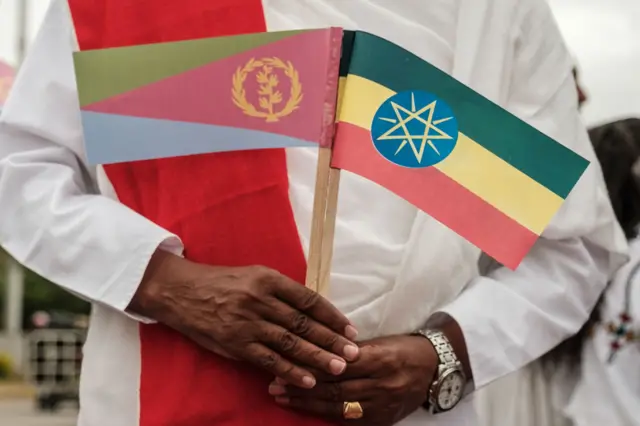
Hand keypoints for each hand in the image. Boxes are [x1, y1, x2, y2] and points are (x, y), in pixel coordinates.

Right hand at [129, 250, 359, 388]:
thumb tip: (313, 310)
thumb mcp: (254, 275)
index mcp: (268, 279)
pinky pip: (268, 360)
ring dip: (317, 357)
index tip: (350, 329)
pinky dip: (290, 371)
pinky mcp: (236, 344)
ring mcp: (248, 323)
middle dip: (331, 339)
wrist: (182, 292)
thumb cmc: (222, 282)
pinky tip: (308, 380)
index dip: (332, 315)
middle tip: (354, 352)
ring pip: (290, 343)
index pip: (309, 299)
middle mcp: (260, 300)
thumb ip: (281, 291)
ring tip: (339, 368)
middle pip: (304, 323)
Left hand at [268, 335, 436, 424]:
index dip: (310, 366)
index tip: (285, 364)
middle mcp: (382, 385)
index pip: (338, 365)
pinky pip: (350, 420)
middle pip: (334, 388)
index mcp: (382, 359)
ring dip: (307, 403)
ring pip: (338, 407)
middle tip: (275, 385)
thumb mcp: (380, 341)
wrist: (435, 368)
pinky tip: (308, 410)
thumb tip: (314, 348)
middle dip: (302, 387)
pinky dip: (326, 415)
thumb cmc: (404, 348)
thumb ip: (349, 349)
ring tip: (283, 398)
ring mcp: (383, 406)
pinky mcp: (383, 420)